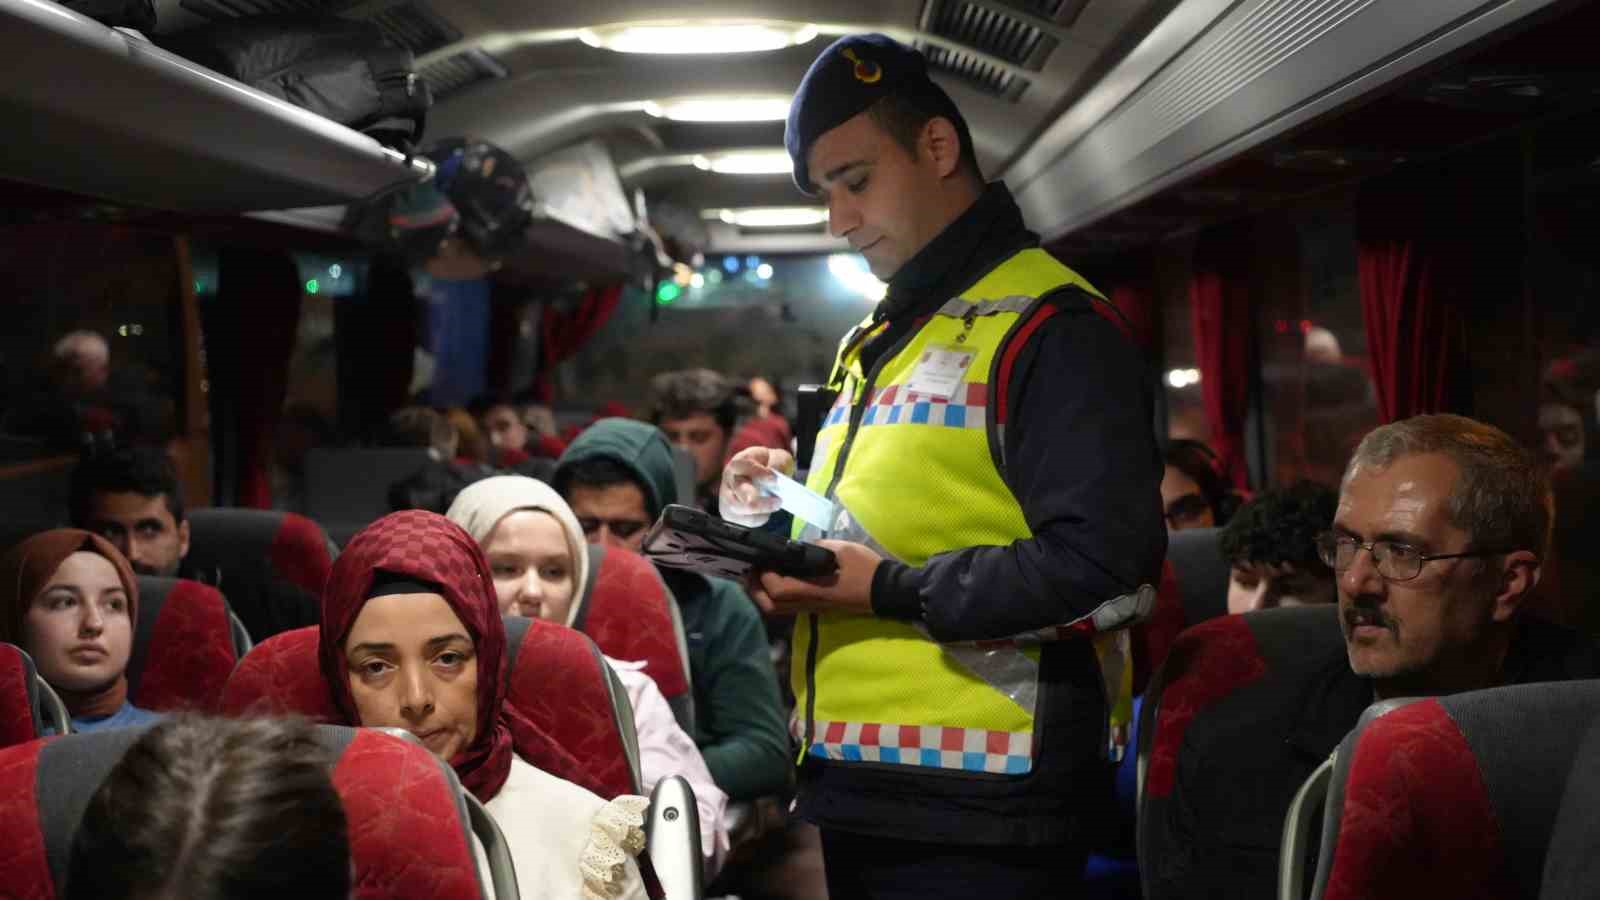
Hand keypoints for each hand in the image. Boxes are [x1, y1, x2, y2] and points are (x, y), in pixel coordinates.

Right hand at [719, 446, 795, 526]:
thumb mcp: (775, 458)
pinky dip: (759, 518)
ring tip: (776, 504)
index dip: (758, 473)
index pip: (742, 466)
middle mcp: (729, 480)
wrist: (758, 478)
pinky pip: (745, 520)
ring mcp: (727, 498)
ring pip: (740, 508)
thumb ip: (778, 463)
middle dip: (757, 499)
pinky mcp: (730, 514)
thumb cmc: (767, 466)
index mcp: (738, 464)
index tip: (774, 479)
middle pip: (739, 490)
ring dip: (761, 510)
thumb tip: (778, 474)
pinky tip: (766, 512)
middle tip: (777, 501)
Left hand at [748, 540, 881, 615]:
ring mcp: (812, 607)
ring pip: (778, 610)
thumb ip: (816, 548)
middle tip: (752, 570)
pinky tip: (778, 578)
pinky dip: (775, 595)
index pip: (779, 590)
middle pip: (771, 606)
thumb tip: (796, 547)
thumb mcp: (842, 550)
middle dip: (755, 590)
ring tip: (761, 574)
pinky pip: (788, 606)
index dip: (764, 576)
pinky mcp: (816, 607)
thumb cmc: (866, 569)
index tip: (762, 560)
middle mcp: (810, 603)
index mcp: (815, 589)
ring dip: (763, 594)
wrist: (886, 590)